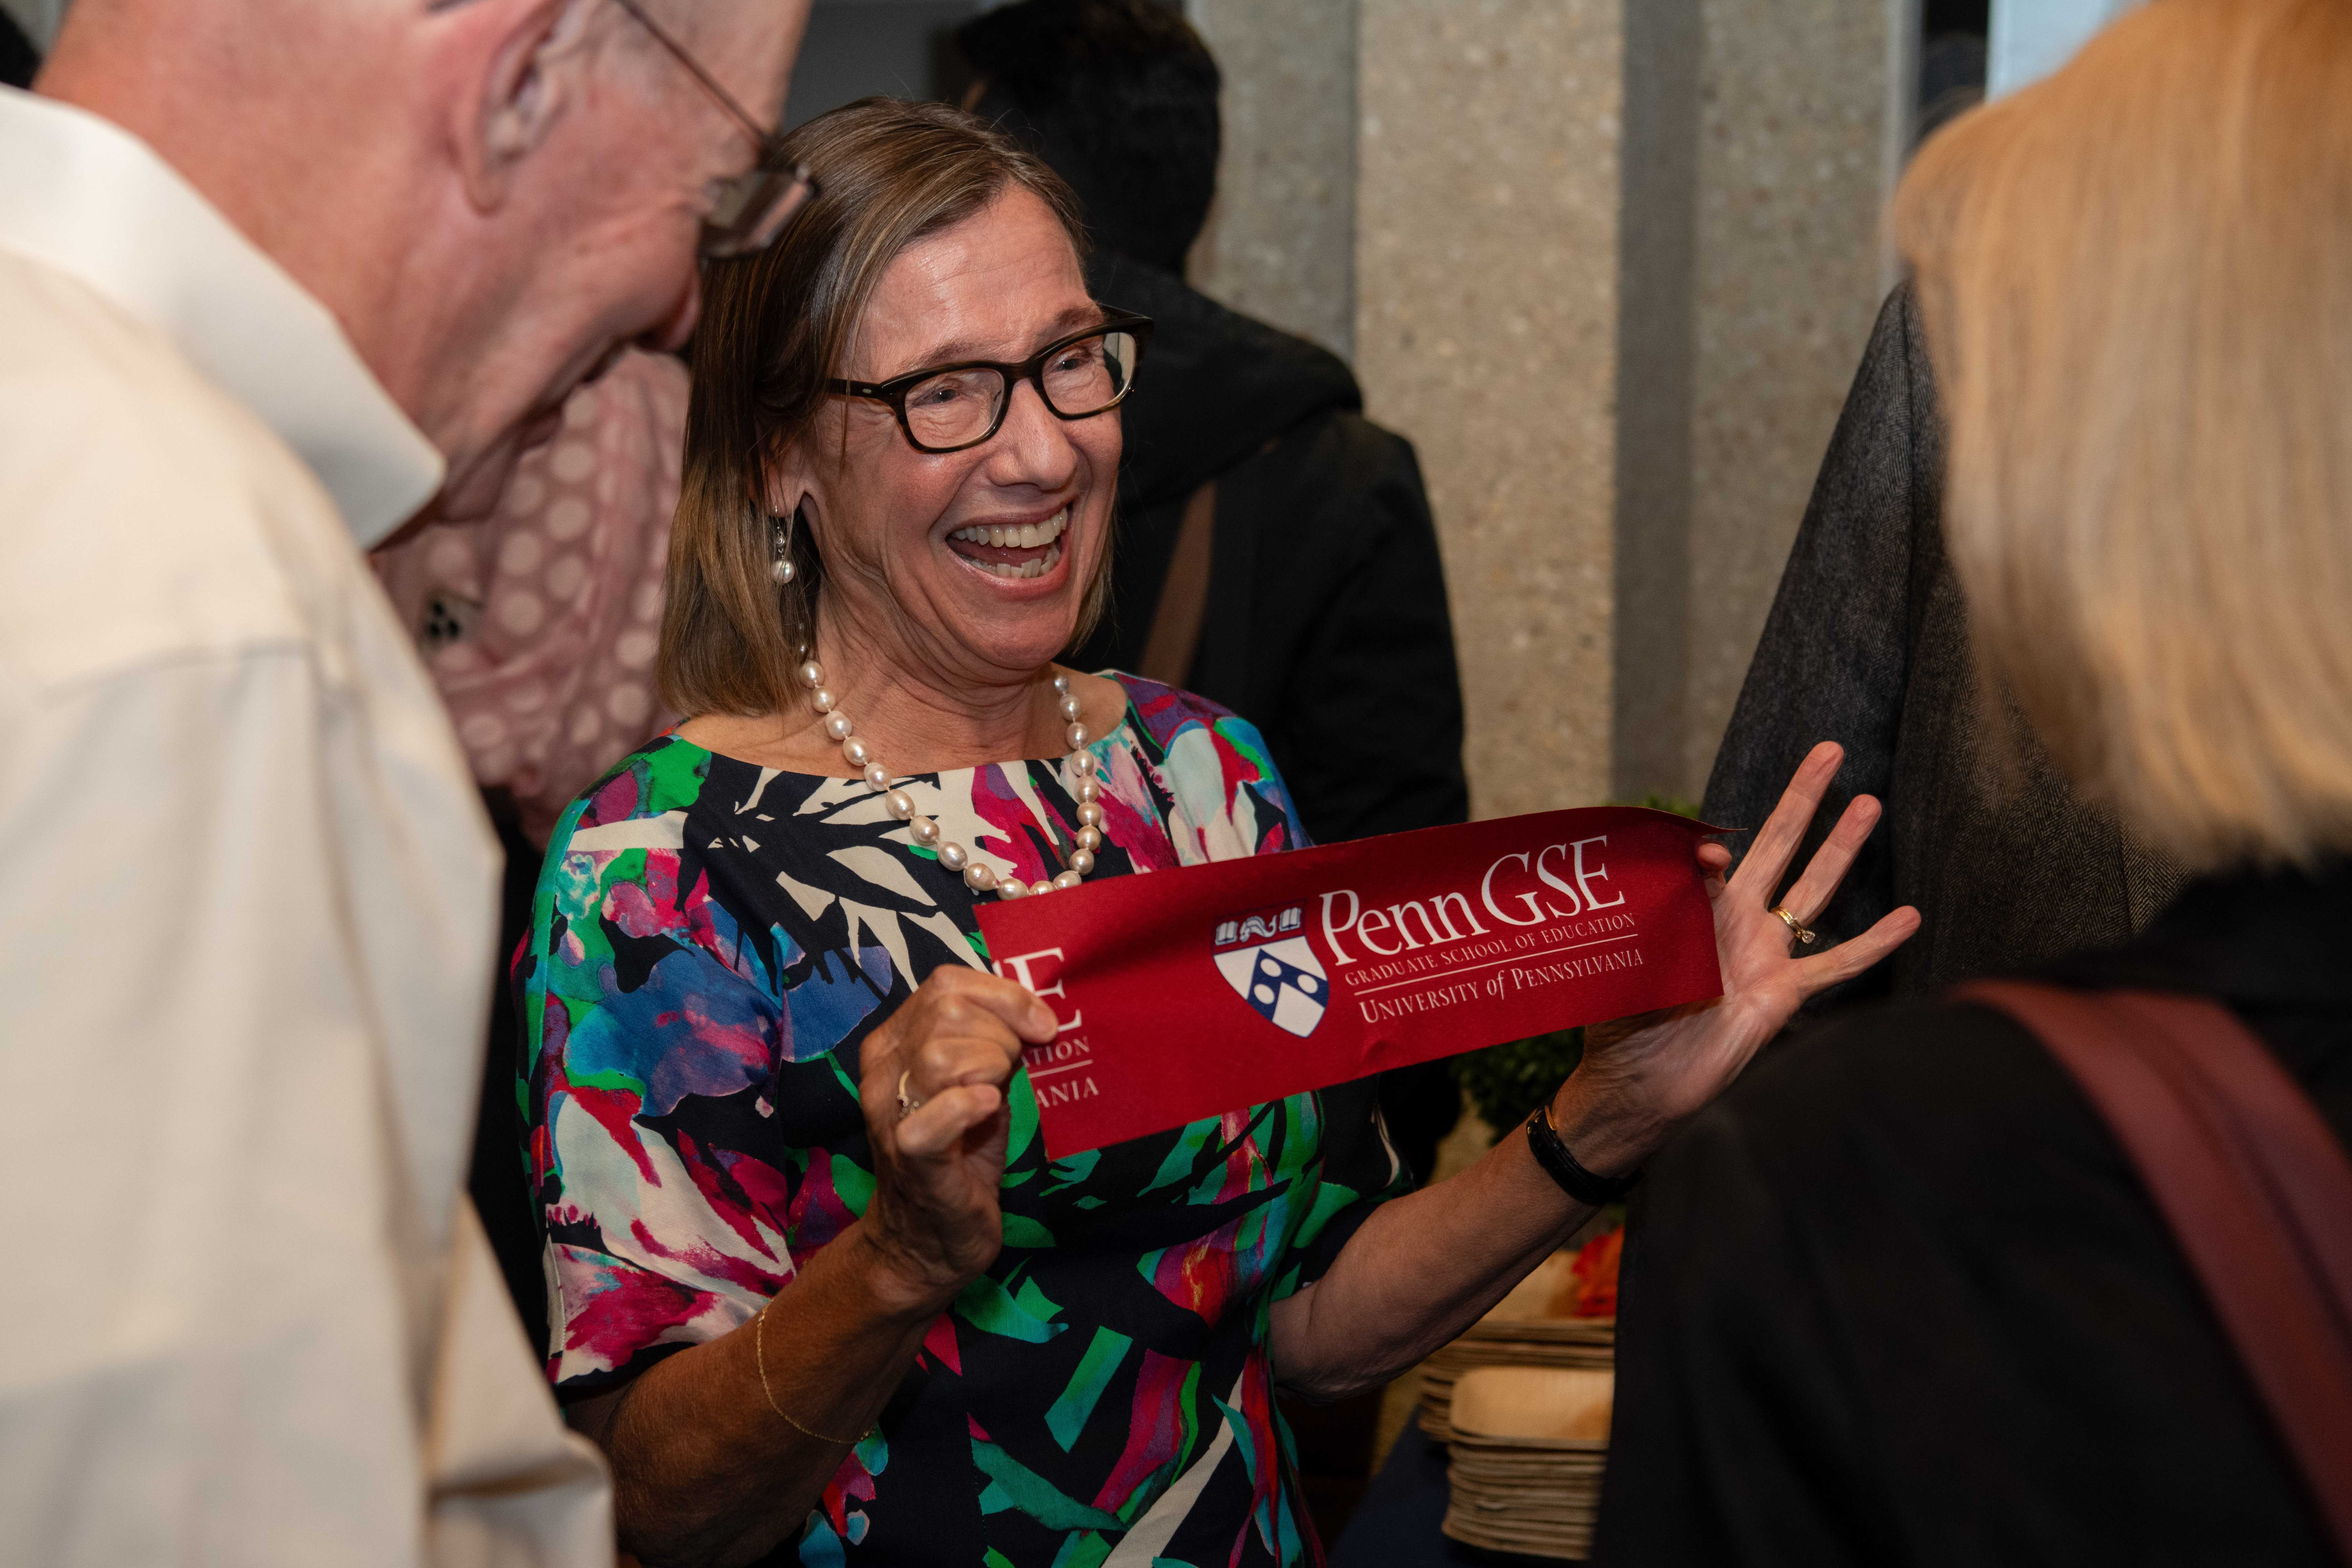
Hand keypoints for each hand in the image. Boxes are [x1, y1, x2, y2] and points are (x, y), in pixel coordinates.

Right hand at [855, 968, 1057, 1311]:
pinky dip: (969, 1105)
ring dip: (990, 1067)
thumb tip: (1037, 1011)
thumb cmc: (962, 1156)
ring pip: (940, 1053)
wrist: (930, 1241)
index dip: (1004, 995)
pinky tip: (987, 1110)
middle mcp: (882, 1070)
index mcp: (894, 1042)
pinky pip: (936, 1113)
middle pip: (946, 1009)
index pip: (946, 983)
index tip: (1042, 1027)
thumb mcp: (979, 1083)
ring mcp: (889, 1112)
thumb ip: (992, 1041)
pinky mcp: (909, 1156)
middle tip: (1012, 1074)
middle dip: (1001, 1033)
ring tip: (995, 1097)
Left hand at [1553, 742, 1919, 1174]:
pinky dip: (1874, 943)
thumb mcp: (1634, 949)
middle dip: (1803, 799)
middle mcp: (1735, 921)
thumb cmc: (1624, 1021)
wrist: (1640, 1084)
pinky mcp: (1785, 994)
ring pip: (1814, 891)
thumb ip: (1668, 899)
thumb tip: (1712, 853)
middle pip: (1778, 846)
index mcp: (1692, 906)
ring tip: (1870, 804)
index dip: (1709, 844)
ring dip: (1842, 848)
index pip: (1711, 852)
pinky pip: (1836, 964)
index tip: (1711, 853)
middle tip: (1831, 751)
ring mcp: (1765, 954)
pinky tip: (1910, 917)